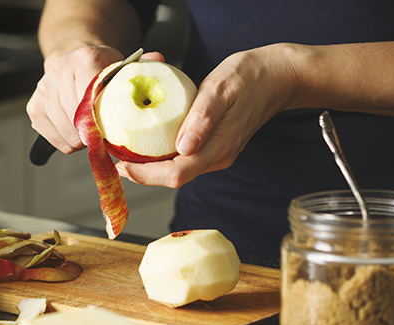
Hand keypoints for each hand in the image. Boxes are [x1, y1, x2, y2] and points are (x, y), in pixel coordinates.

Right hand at [27, 46, 165, 153]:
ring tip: (92, 129)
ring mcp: (43, 91)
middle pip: (80, 122)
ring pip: (67, 135)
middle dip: (95, 134)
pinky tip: (78, 130)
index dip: (106, 123)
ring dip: (83, 140)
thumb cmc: (101, 67)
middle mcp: (59, 73)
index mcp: (85, 60)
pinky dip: (69, 142)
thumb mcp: (123, 64)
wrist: (72, 56)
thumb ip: (142, 66)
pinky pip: (56, 140)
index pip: (94, 103)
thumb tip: (158, 60)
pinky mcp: (34, 108)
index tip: (115, 130)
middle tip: (106, 132)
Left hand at [116, 43, 298, 187]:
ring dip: (150, 166)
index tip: (121, 166)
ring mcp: (217, 154)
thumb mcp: (221, 89)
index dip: (145, 175)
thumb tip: (183, 147)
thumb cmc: (250, 77)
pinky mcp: (215, 147)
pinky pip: (184, 159)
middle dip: (141, 173)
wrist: (279, 77)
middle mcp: (217, 157)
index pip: (176, 174)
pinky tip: (148, 143)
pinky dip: (162, 155)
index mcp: (219, 147)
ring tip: (125, 152)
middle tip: (114, 159)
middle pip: (173, 178)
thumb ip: (202, 118)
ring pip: (178, 170)